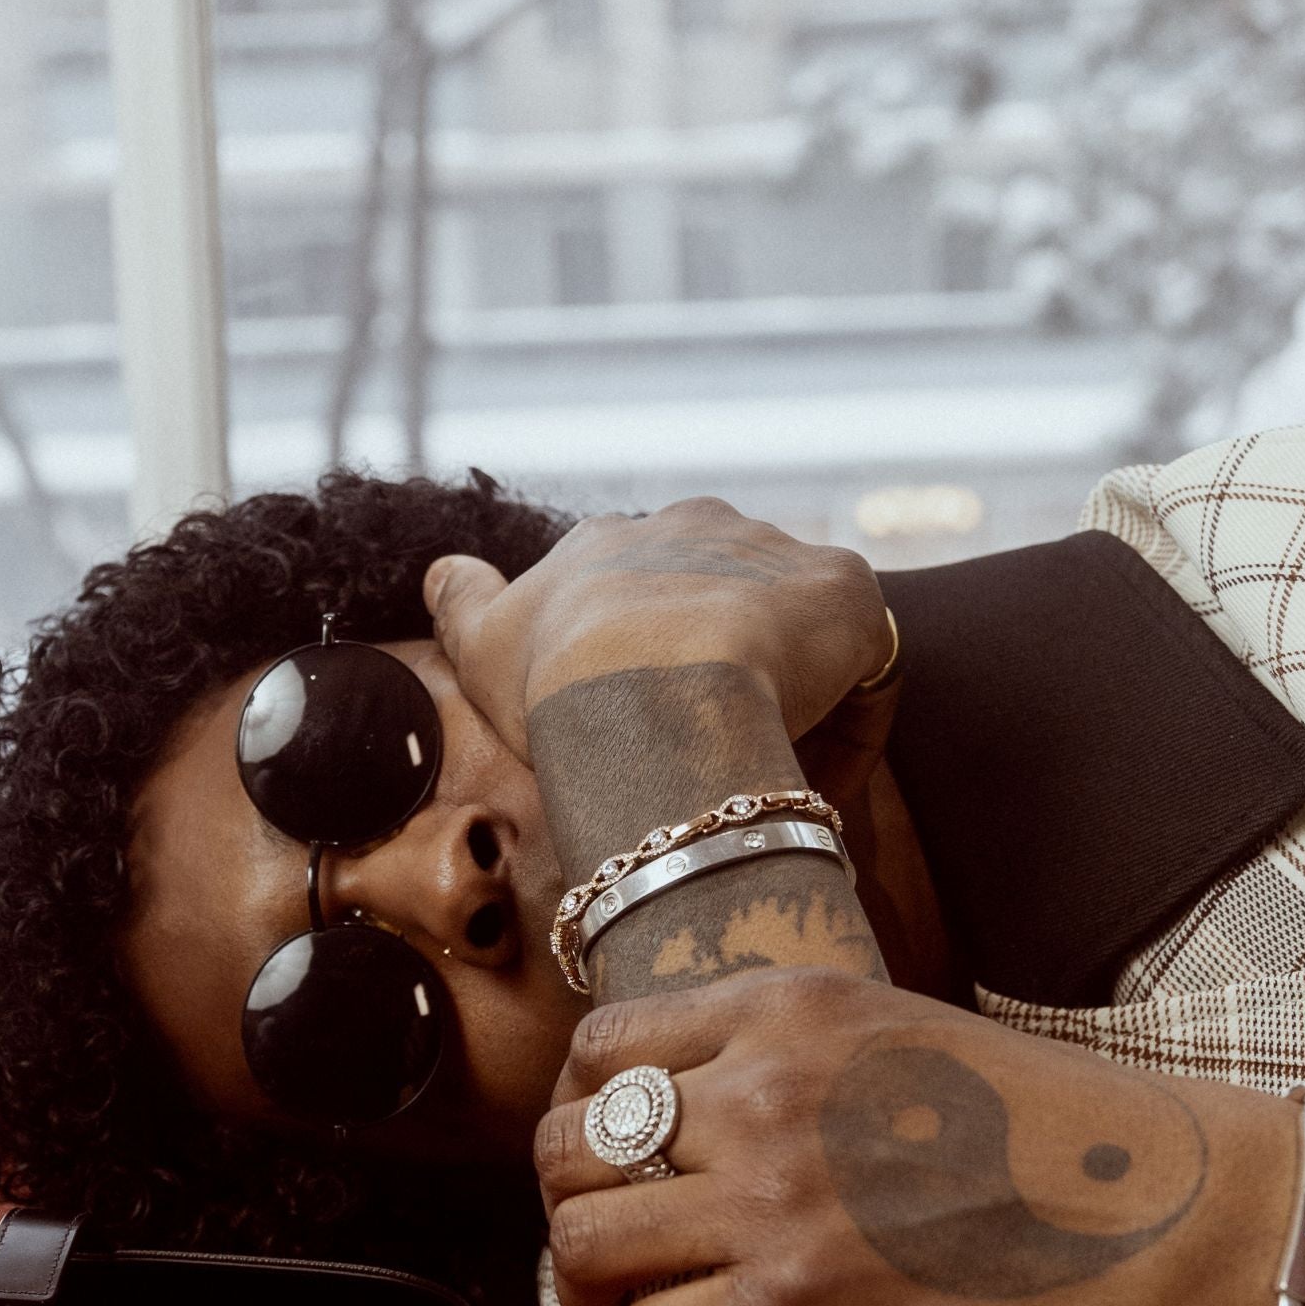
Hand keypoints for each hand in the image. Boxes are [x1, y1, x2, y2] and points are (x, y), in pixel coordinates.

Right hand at [425, 499, 889, 765]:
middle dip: (725, 662)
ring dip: (791, 693)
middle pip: (723, 593)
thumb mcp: (481, 642)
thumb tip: (442, 570)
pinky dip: (848, 724)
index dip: (647, 661)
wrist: (648, 689)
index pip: (642, 589)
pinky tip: (817, 778)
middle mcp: (700, 526)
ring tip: (768, 776)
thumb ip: (462, 602)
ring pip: (794, 629)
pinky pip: (862, 664)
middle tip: (710, 752)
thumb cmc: (556, 680)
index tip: (644, 727)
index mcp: (620, 542)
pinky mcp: (848, 592)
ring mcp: (778, 553)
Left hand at [536, 976, 1291, 1305]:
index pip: (600, 1052)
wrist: (1150, 1208)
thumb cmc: (1044, 1129)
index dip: (583, 1110)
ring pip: (583, 1243)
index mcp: (785, 1011)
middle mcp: (761, 1095)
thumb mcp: (897, 1031)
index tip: (612, 1153)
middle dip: (570, 1200)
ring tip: (621, 1302)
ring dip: (584, 1285)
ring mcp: (773, 1203)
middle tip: (610, 1236)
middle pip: (568, 1149)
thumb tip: (698, 1097)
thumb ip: (790, 1050)